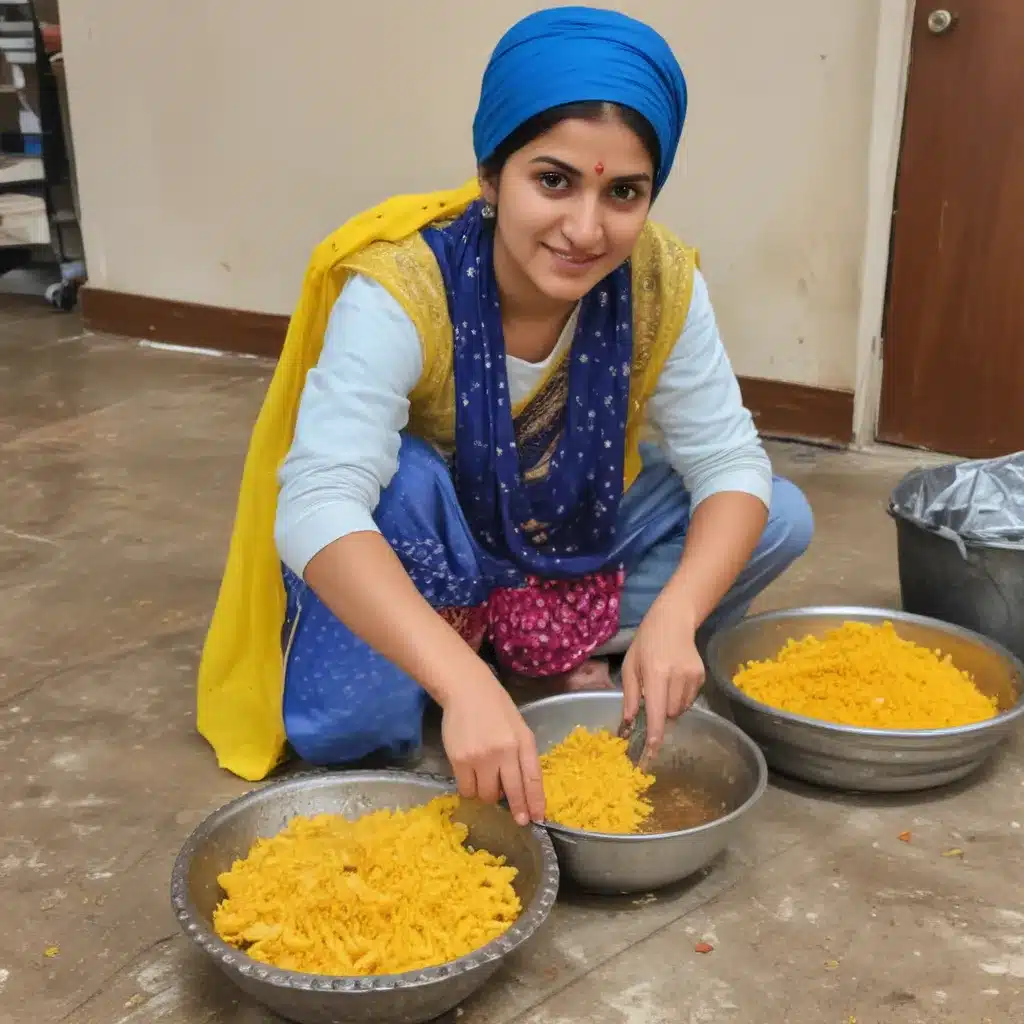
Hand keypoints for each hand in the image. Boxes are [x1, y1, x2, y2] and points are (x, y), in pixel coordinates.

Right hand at [440, 667, 545, 825]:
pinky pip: (467, 789)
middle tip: (519, 820)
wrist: (466, 690)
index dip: (535, 800)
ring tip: (486, 780)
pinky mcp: (460, 760)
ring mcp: (481, 758)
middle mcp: (504, 751)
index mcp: (523, 742)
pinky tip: (471, 777)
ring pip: (487, 794)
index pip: (533, 778)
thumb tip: (522, 788)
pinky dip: (470, 788)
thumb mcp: (518, 727)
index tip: (538, 817)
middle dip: (517, 809)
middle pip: (513, 791)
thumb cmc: (495, 708)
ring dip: (488, 794)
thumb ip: (522, 754)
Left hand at [621, 591, 704, 761]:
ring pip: (680, 709)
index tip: (652, 752)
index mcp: (656, 673)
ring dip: (669, 706)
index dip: (655, 734)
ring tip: (663, 684)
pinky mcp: (702, 677)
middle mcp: (677, 676)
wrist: (673, 620)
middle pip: (669, 714)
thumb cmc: (646, 642)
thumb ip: (629, 695)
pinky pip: (689, 700)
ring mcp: (692, 677)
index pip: (656, 711)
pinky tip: (674, 680)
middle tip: (651, 695)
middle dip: (659, 713)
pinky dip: (680, 697)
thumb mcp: (631, 666)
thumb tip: (628, 723)